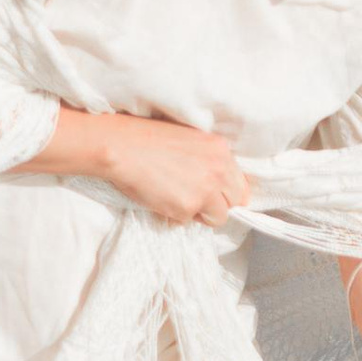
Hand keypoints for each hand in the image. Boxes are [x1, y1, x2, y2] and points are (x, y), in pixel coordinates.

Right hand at [96, 115, 250, 227]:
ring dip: (200, 214)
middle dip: (217, 205)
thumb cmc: (147, 139)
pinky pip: (189, 221)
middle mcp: (219, 170)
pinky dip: (177, 215)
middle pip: (234, 203)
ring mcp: (205, 190)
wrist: (121, 146)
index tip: (216, 196)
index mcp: (221, 150)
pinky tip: (162, 198)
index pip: (240, 184)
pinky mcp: (187, 207)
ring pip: (217, 218)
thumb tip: (215, 185)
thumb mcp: (190, 140)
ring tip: (177, 198)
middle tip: (195, 199)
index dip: (227, 193)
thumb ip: (209, 160)